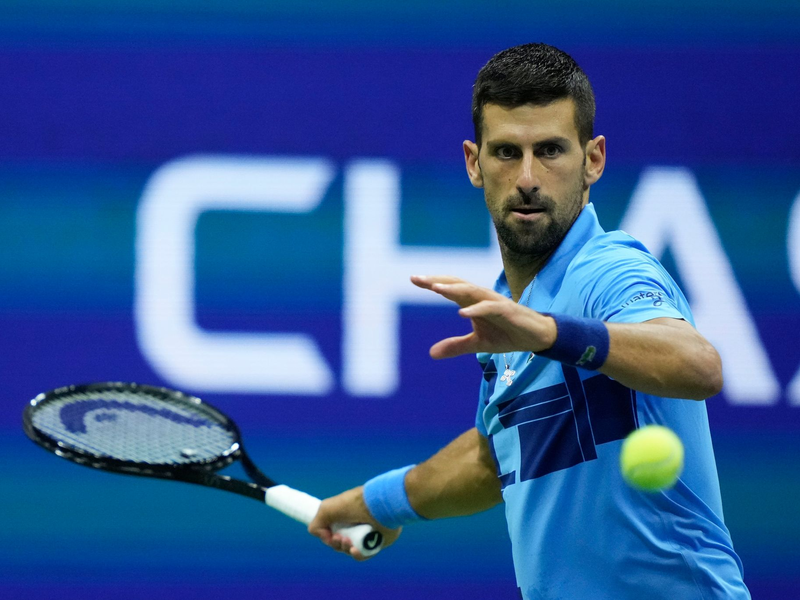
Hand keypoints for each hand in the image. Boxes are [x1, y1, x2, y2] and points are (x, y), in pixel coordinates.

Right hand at [308, 486, 401, 560]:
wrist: (380, 506)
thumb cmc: (354, 504)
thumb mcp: (327, 509)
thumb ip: (317, 523)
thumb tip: (321, 536)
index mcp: (344, 515)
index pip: (331, 531)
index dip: (327, 536)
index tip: (328, 534)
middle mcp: (354, 524)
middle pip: (339, 542)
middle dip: (336, 543)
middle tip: (339, 538)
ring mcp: (365, 534)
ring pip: (350, 549)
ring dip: (345, 548)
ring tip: (348, 542)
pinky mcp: (376, 542)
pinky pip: (364, 554)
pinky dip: (358, 555)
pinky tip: (355, 550)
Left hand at [410, 275, 556, 358]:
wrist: (535, 337)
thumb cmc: (506, 335)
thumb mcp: (477, 344)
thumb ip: (455, 346)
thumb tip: (431, 353)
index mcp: (472, 302)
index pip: (450, 288)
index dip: (432, 282)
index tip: (413, 279)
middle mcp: (481, 297)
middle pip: (457, 284)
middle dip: (437, 280)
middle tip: (417, 278)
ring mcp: (494, 302)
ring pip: (471, 290)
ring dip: (454, 288)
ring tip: (436, 288)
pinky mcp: (507, 310)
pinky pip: (489, 307)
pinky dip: (476, 308)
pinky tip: (462, 312)